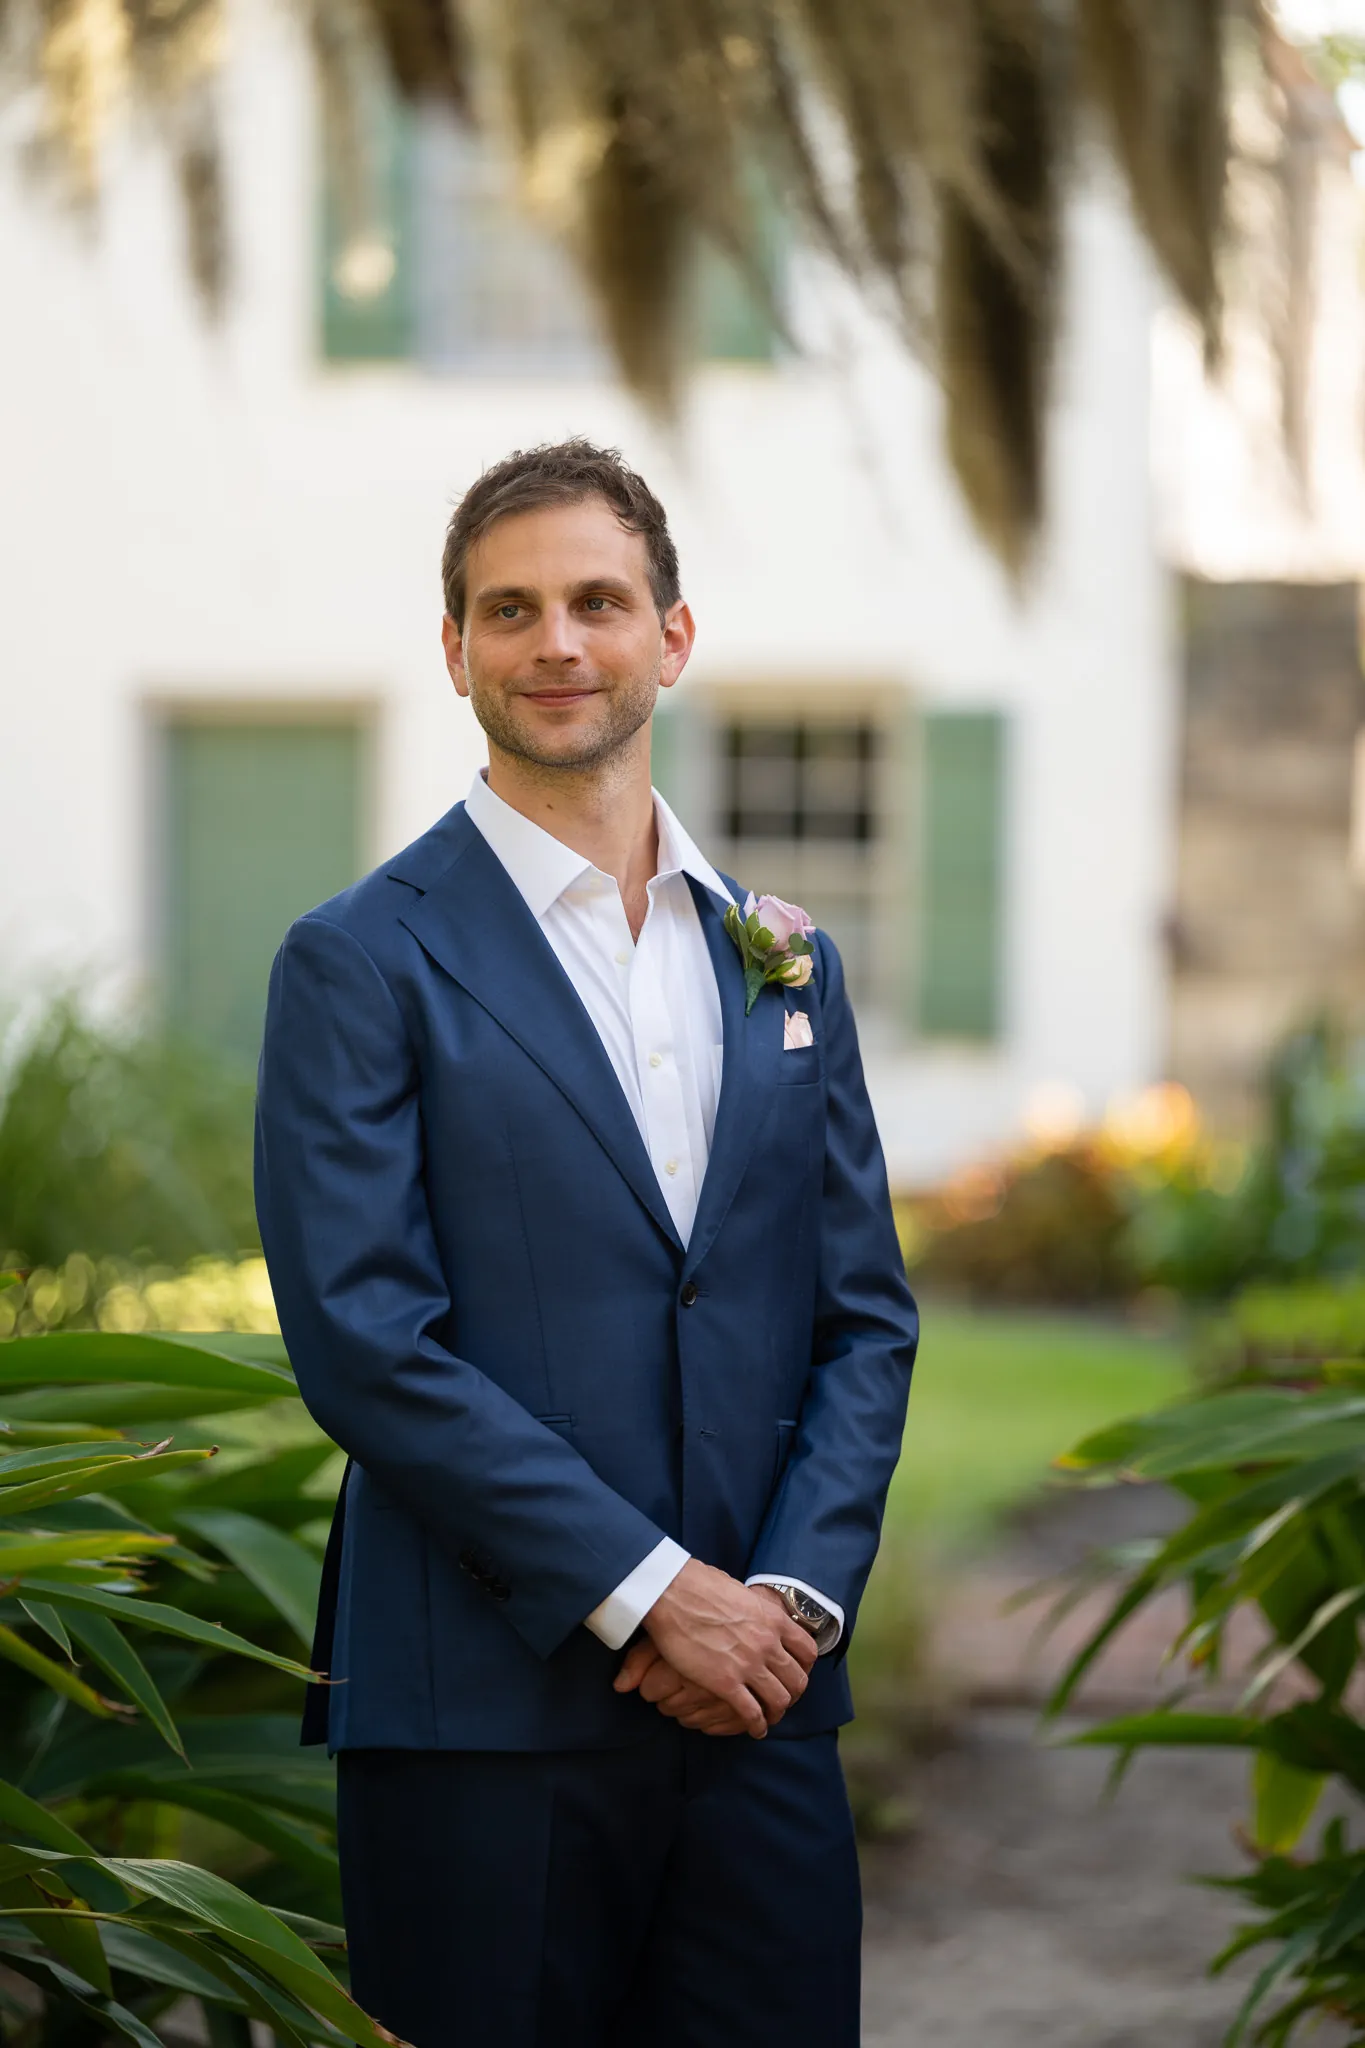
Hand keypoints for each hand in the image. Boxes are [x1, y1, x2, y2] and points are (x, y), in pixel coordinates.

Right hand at [614, 1563, 815, 1738]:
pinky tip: (755, 1729)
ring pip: (779, 1700)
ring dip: (777, 1712)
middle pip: (797, 1680)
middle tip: (782, 1698)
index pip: (807, 1651)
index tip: (796, 1673)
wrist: (673, 1592)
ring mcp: (749, 1665)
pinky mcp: (726, 1683)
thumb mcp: (741, 1592)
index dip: (804, 1667)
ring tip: (769, 1717)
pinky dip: (757, 1725)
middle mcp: (768, 1644)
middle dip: (793, 1694)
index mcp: (773, 1619)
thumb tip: (751, 1612)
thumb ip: (753, 1610)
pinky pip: (752, 1713)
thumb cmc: (700, 1585)